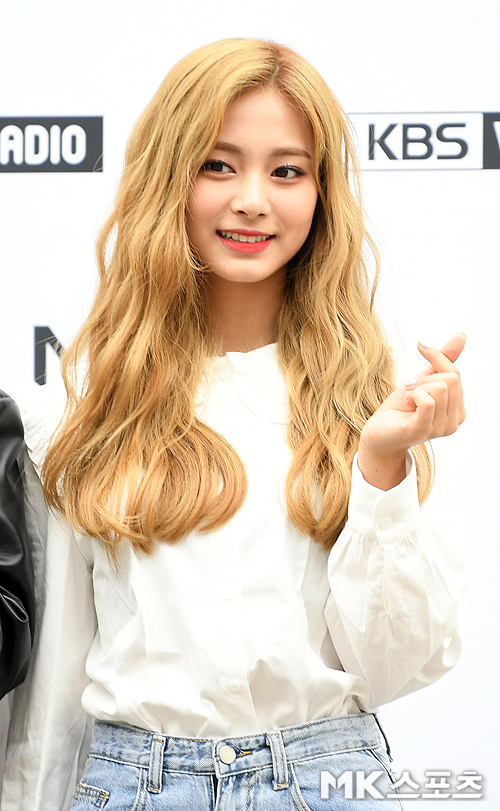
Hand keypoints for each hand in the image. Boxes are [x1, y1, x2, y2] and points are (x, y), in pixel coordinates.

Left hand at [357, 333, 465, 488]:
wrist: (378, 433)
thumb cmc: (400, 408)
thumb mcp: (422, 379)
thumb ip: (442, 360)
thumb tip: (461, 335)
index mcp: (458, 409)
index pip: (455, 373)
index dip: (436, 357)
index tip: (420, 349)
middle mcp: (454, 421)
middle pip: (450, 379)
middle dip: (424, 378)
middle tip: (409, 390)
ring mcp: (440, 428)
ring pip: (439, 388)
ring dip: (416, 388)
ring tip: (408, 400)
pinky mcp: (422, 430)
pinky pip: (428, 401)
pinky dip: (414, 395)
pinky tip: (407, 404)